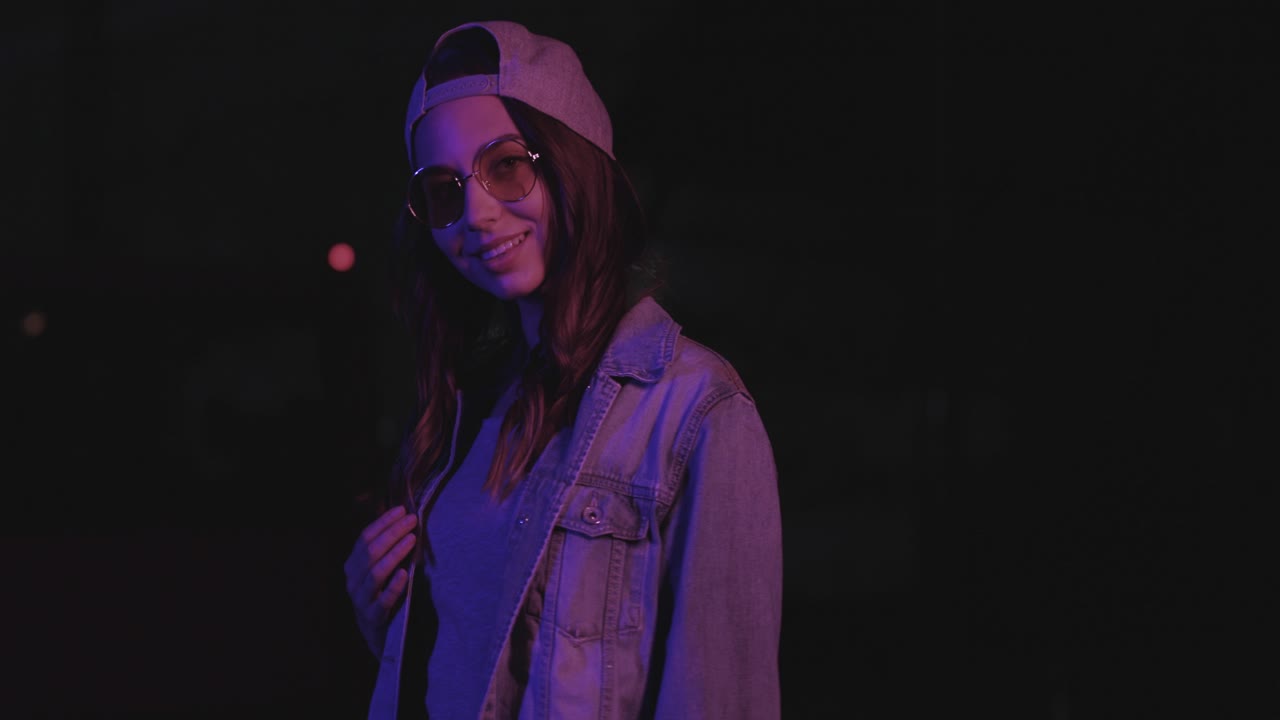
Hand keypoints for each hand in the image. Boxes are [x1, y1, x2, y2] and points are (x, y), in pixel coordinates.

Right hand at [343, 504, 417, 657]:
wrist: (379, 635)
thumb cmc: (383, 594)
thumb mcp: (380, 570)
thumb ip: (386, 548)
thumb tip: (403, 517)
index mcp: (352, 565)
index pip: (364, 537)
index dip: (383, 522)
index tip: (402, 510)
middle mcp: (352, 581)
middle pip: (370, 552)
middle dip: (392, 533)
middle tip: (412, 521)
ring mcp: (360, 600)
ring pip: (375, 573)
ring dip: (394, 554)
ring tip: (411, 540)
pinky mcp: (372, 618)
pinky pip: (382, 601)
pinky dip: (394, 586)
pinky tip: (405, 574)